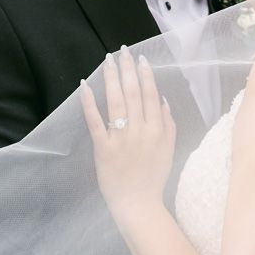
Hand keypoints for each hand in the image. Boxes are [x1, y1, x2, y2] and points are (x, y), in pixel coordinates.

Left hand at [81, 49, 175, 219]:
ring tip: (107, 61)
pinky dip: (89, 103)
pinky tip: (84, 86)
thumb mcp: (169, 149)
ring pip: (116, 102)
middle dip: (127, 69)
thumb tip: (162, 99)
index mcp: (157, 129)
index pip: (150, 95)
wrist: (139, 204)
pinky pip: (95, 121)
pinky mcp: (102, 148)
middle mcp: (140, 130)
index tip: (140, 59)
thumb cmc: (154, 176)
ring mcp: (120, 138)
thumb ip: (168, 123)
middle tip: (122, 51)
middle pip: (133, 93)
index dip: (145, 75)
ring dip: (111, 78)